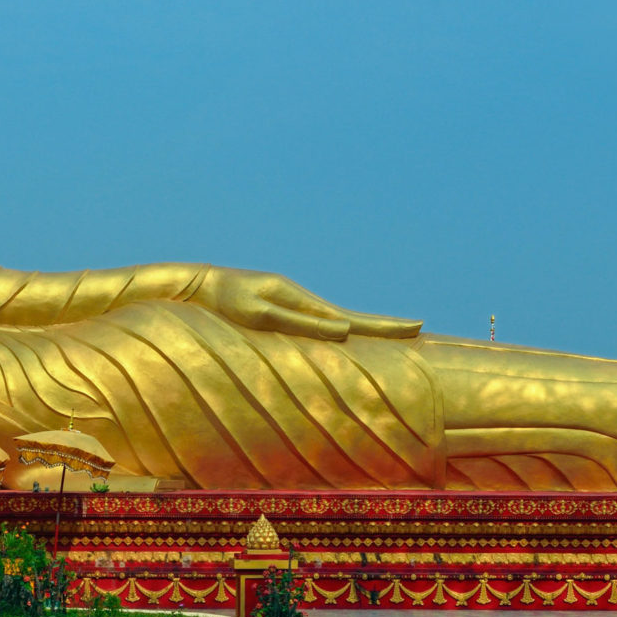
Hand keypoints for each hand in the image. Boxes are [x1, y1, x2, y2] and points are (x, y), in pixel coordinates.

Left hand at [192, 268, 420, 340]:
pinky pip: (317, 322)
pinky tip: (342, 332)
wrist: (198, 284)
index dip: (385, 327)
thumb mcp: (261, 315)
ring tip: (390, 333)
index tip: (417, 327)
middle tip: (419, 328)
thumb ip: (301, 323)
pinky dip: (338, 327)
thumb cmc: (224, 303)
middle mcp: (301, 300)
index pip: (353, 320)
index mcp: (302, 302)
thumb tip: (343, 331)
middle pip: (351, 317)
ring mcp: (291, 303)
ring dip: (365, 327)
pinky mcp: (278, 309)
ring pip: (336, 319)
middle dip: (384, 326)